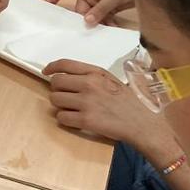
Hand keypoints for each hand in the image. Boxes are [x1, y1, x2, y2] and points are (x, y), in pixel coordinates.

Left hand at [43, 60, 177, 156]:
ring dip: (60, 106)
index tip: (46, 72)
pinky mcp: (86, 120)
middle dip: (58, 90)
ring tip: (73, 109)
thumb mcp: (112, 81)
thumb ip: (92, 76)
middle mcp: (89, 84)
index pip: (65, 64)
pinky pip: (61, 117)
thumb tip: (68, 76)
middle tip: (66, 97)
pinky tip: (76, 120)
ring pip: (55, 100)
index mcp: (96, 73)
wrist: (143, 124)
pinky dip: (66, 120)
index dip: (51, 68)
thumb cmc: (129, 102)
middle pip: (56, 83)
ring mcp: (86, 102)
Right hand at [46, 0, 134, 25]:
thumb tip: (86, 22)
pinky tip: (112, 29)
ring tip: (104, 31)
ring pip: (91, 16)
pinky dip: (106, 24)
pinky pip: (102, 18)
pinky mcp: (108, 8)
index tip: (46, 10)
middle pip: (79, 10)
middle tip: (87, 32)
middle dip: (84, 20)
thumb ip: (100, 10)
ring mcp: (98, 2)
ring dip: (98, 24)